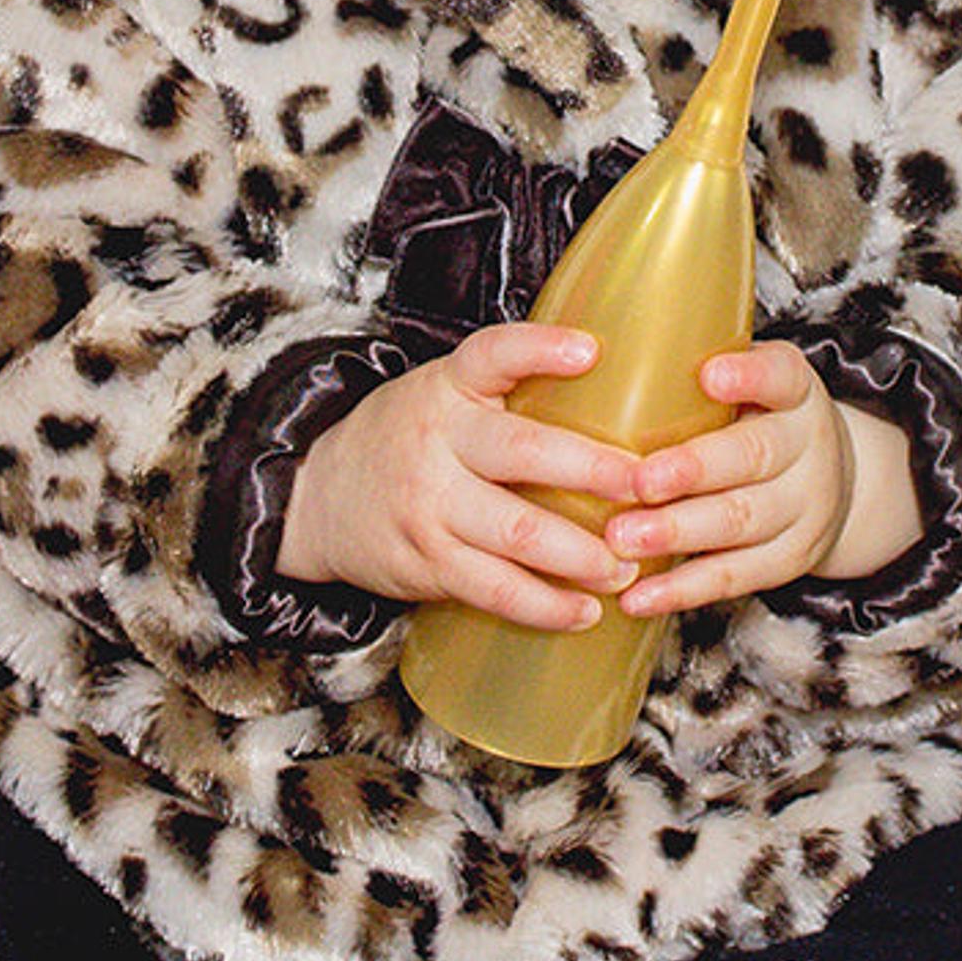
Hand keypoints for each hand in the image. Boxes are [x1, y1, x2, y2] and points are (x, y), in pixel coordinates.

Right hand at [277, 323, 648, 632]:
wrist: (315, 498)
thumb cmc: (404, 439)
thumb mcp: (441, 395)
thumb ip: (506, 390)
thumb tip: (615, 382)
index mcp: (448, 388)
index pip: (492, 354)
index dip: (539, 349)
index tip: (589, 350)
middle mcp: (438, 443)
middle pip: (522, 453)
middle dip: (593, 471)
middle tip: (647, 486)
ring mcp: (431, 507)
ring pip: (516, 532)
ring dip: (581, 554)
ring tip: (628, 567)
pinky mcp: (428, 562)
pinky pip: (494, 589)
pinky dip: (545, 605)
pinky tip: (585, 611)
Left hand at [606, 344, 920, 617]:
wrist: (834, 482)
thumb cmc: (759, 421)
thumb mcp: (750, 386)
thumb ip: (692, 375)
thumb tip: (585, 356)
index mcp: (794, 392)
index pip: (781, 376)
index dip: (748, 377)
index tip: (709, 376)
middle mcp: (807, 448)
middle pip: (754, 457)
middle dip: (694, 470)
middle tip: (640, 482)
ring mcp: (805, 508)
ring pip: (742, 522)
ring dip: (679, 532)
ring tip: (622, 539)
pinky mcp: (789, 560)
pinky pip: (734, 577)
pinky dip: (682, 590)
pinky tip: (637, 597)